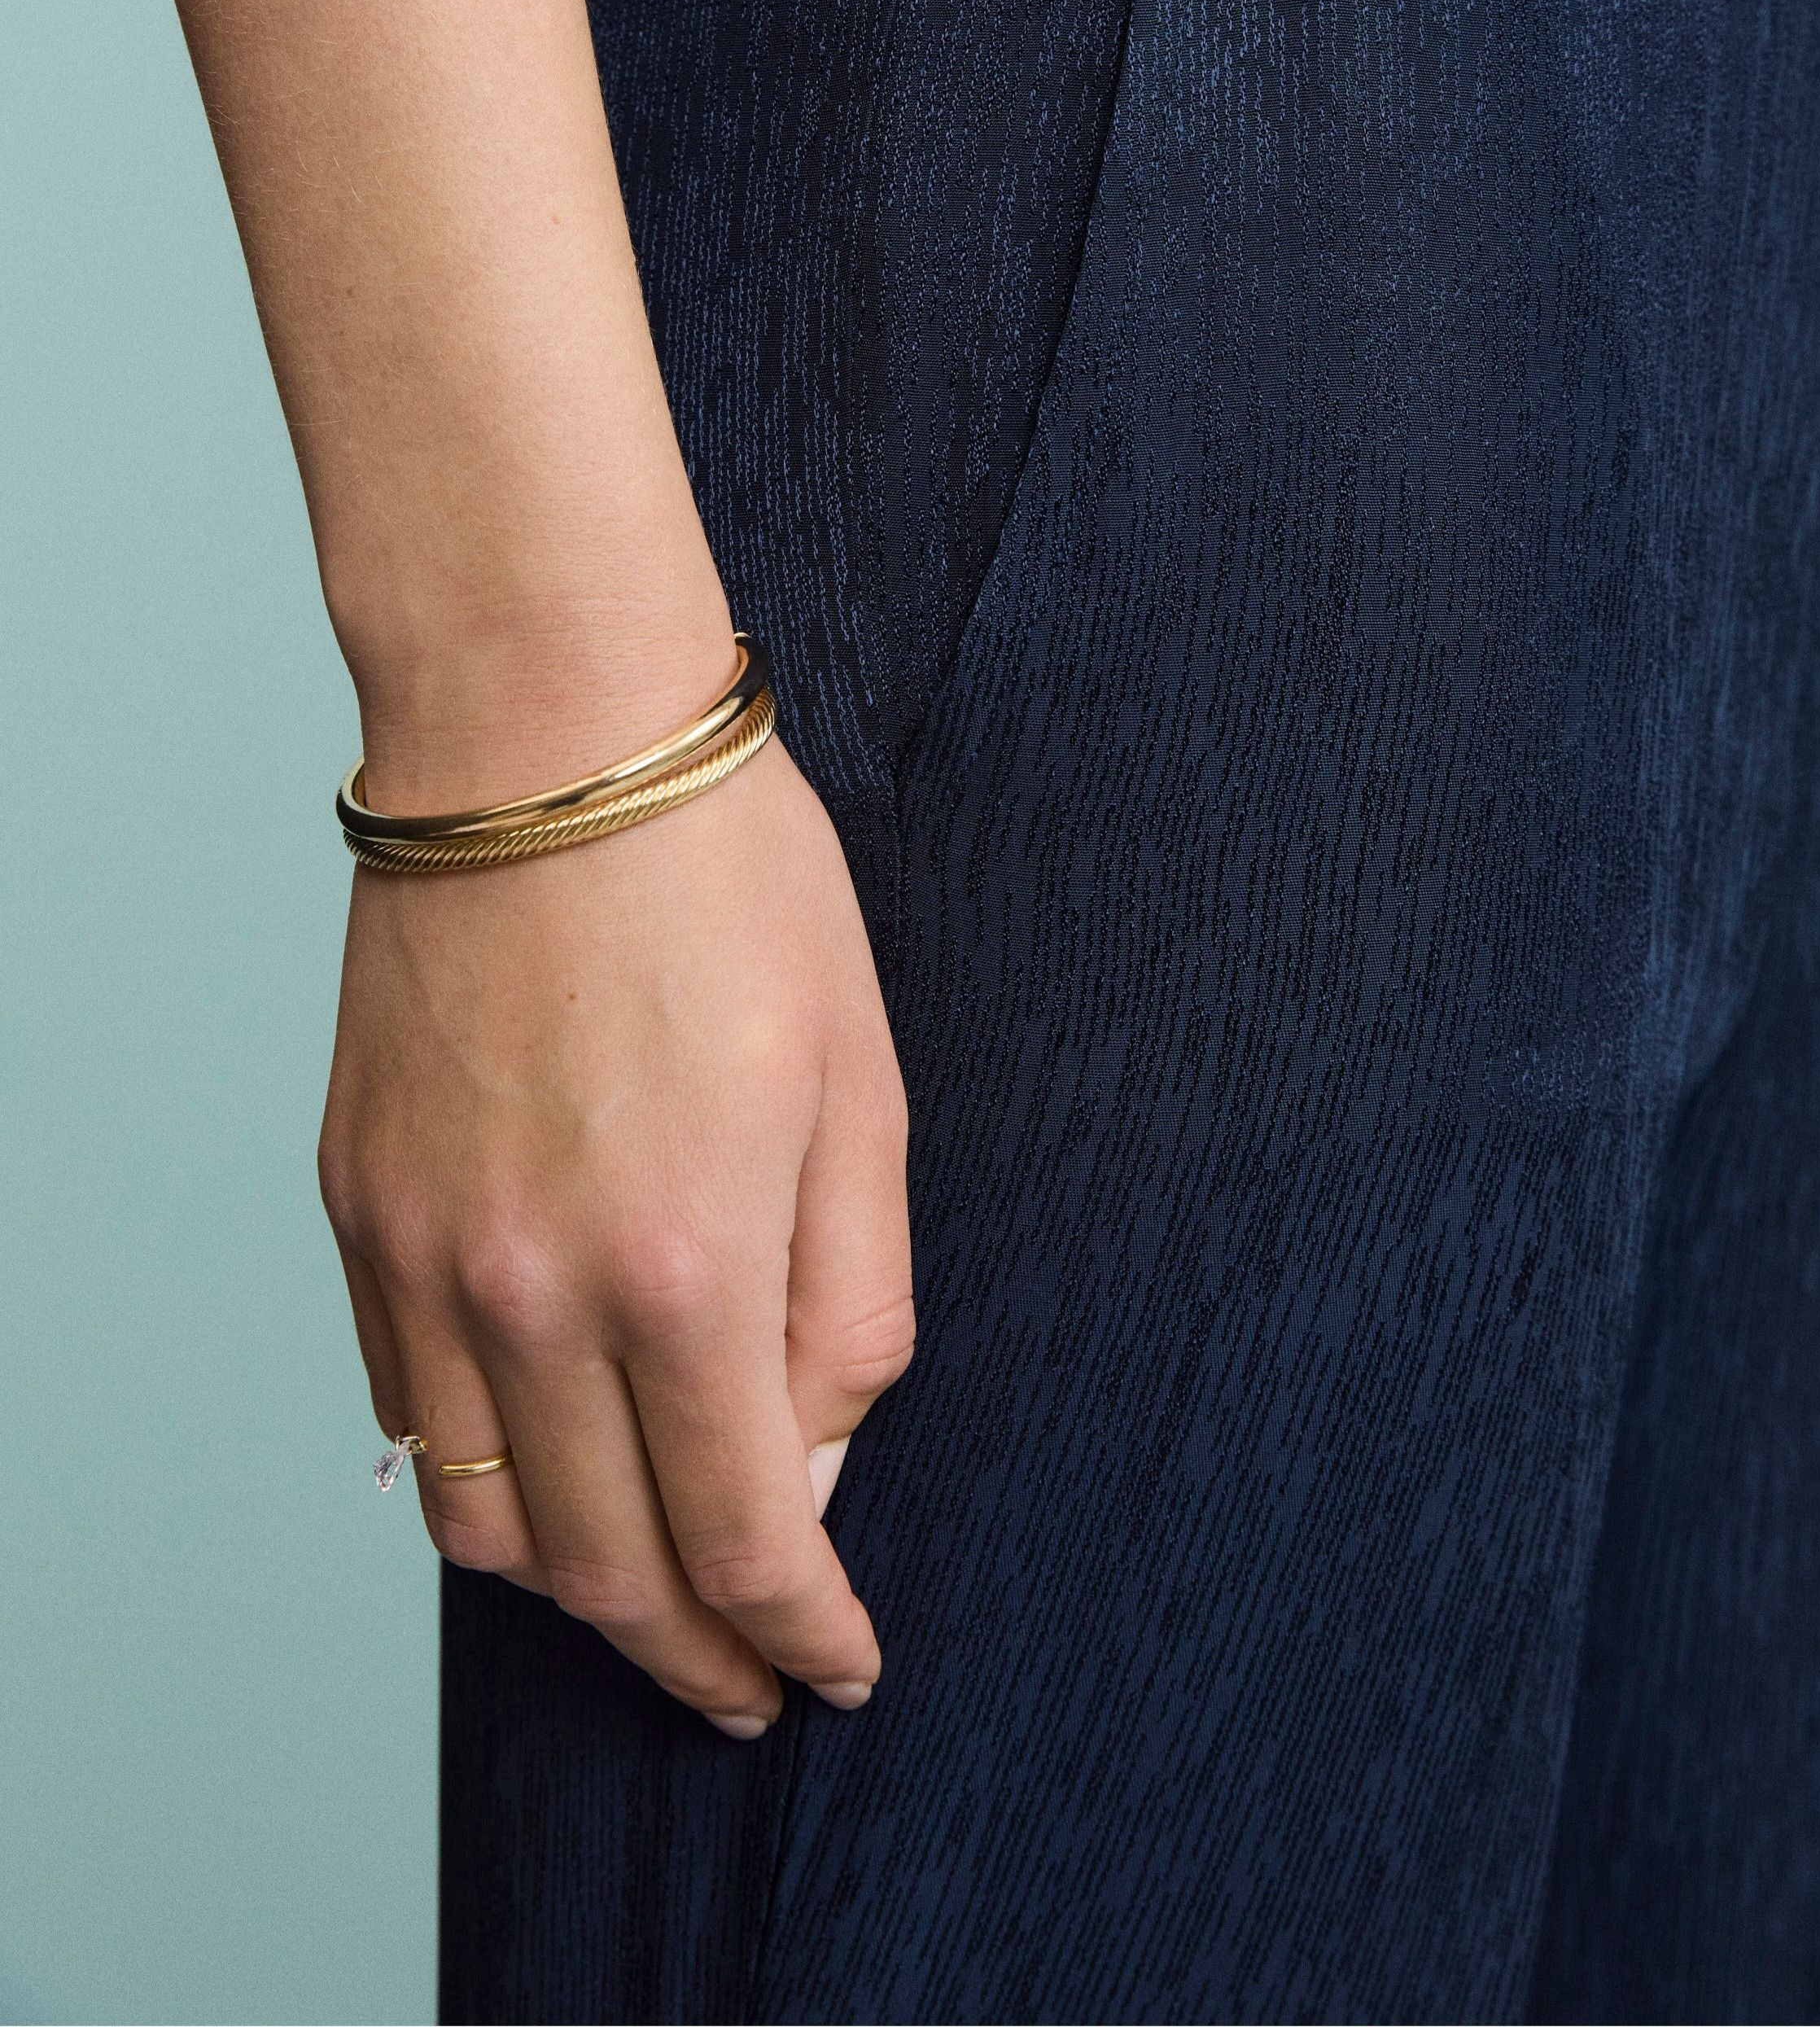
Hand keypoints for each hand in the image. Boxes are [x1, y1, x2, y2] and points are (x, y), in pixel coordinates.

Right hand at [317, 730, 912, 1735]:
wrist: (543, 733)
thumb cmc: (729, 880)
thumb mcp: (863, 1082)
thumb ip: (851, 1297)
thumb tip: (819, 1451)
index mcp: (685, 1263)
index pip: (744, 1536)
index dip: (799, 1633)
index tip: (834, 1670)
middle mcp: (533, 1289)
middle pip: (604, 1570)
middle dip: (692, 1653)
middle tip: (749, 1682)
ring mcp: (426, 1255)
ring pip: (482, 1520)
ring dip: (575, 1589)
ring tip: (651, 1590)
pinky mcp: (359, 1204)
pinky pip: (409, 1410)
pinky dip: (477, 1474)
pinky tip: (542, 1461)